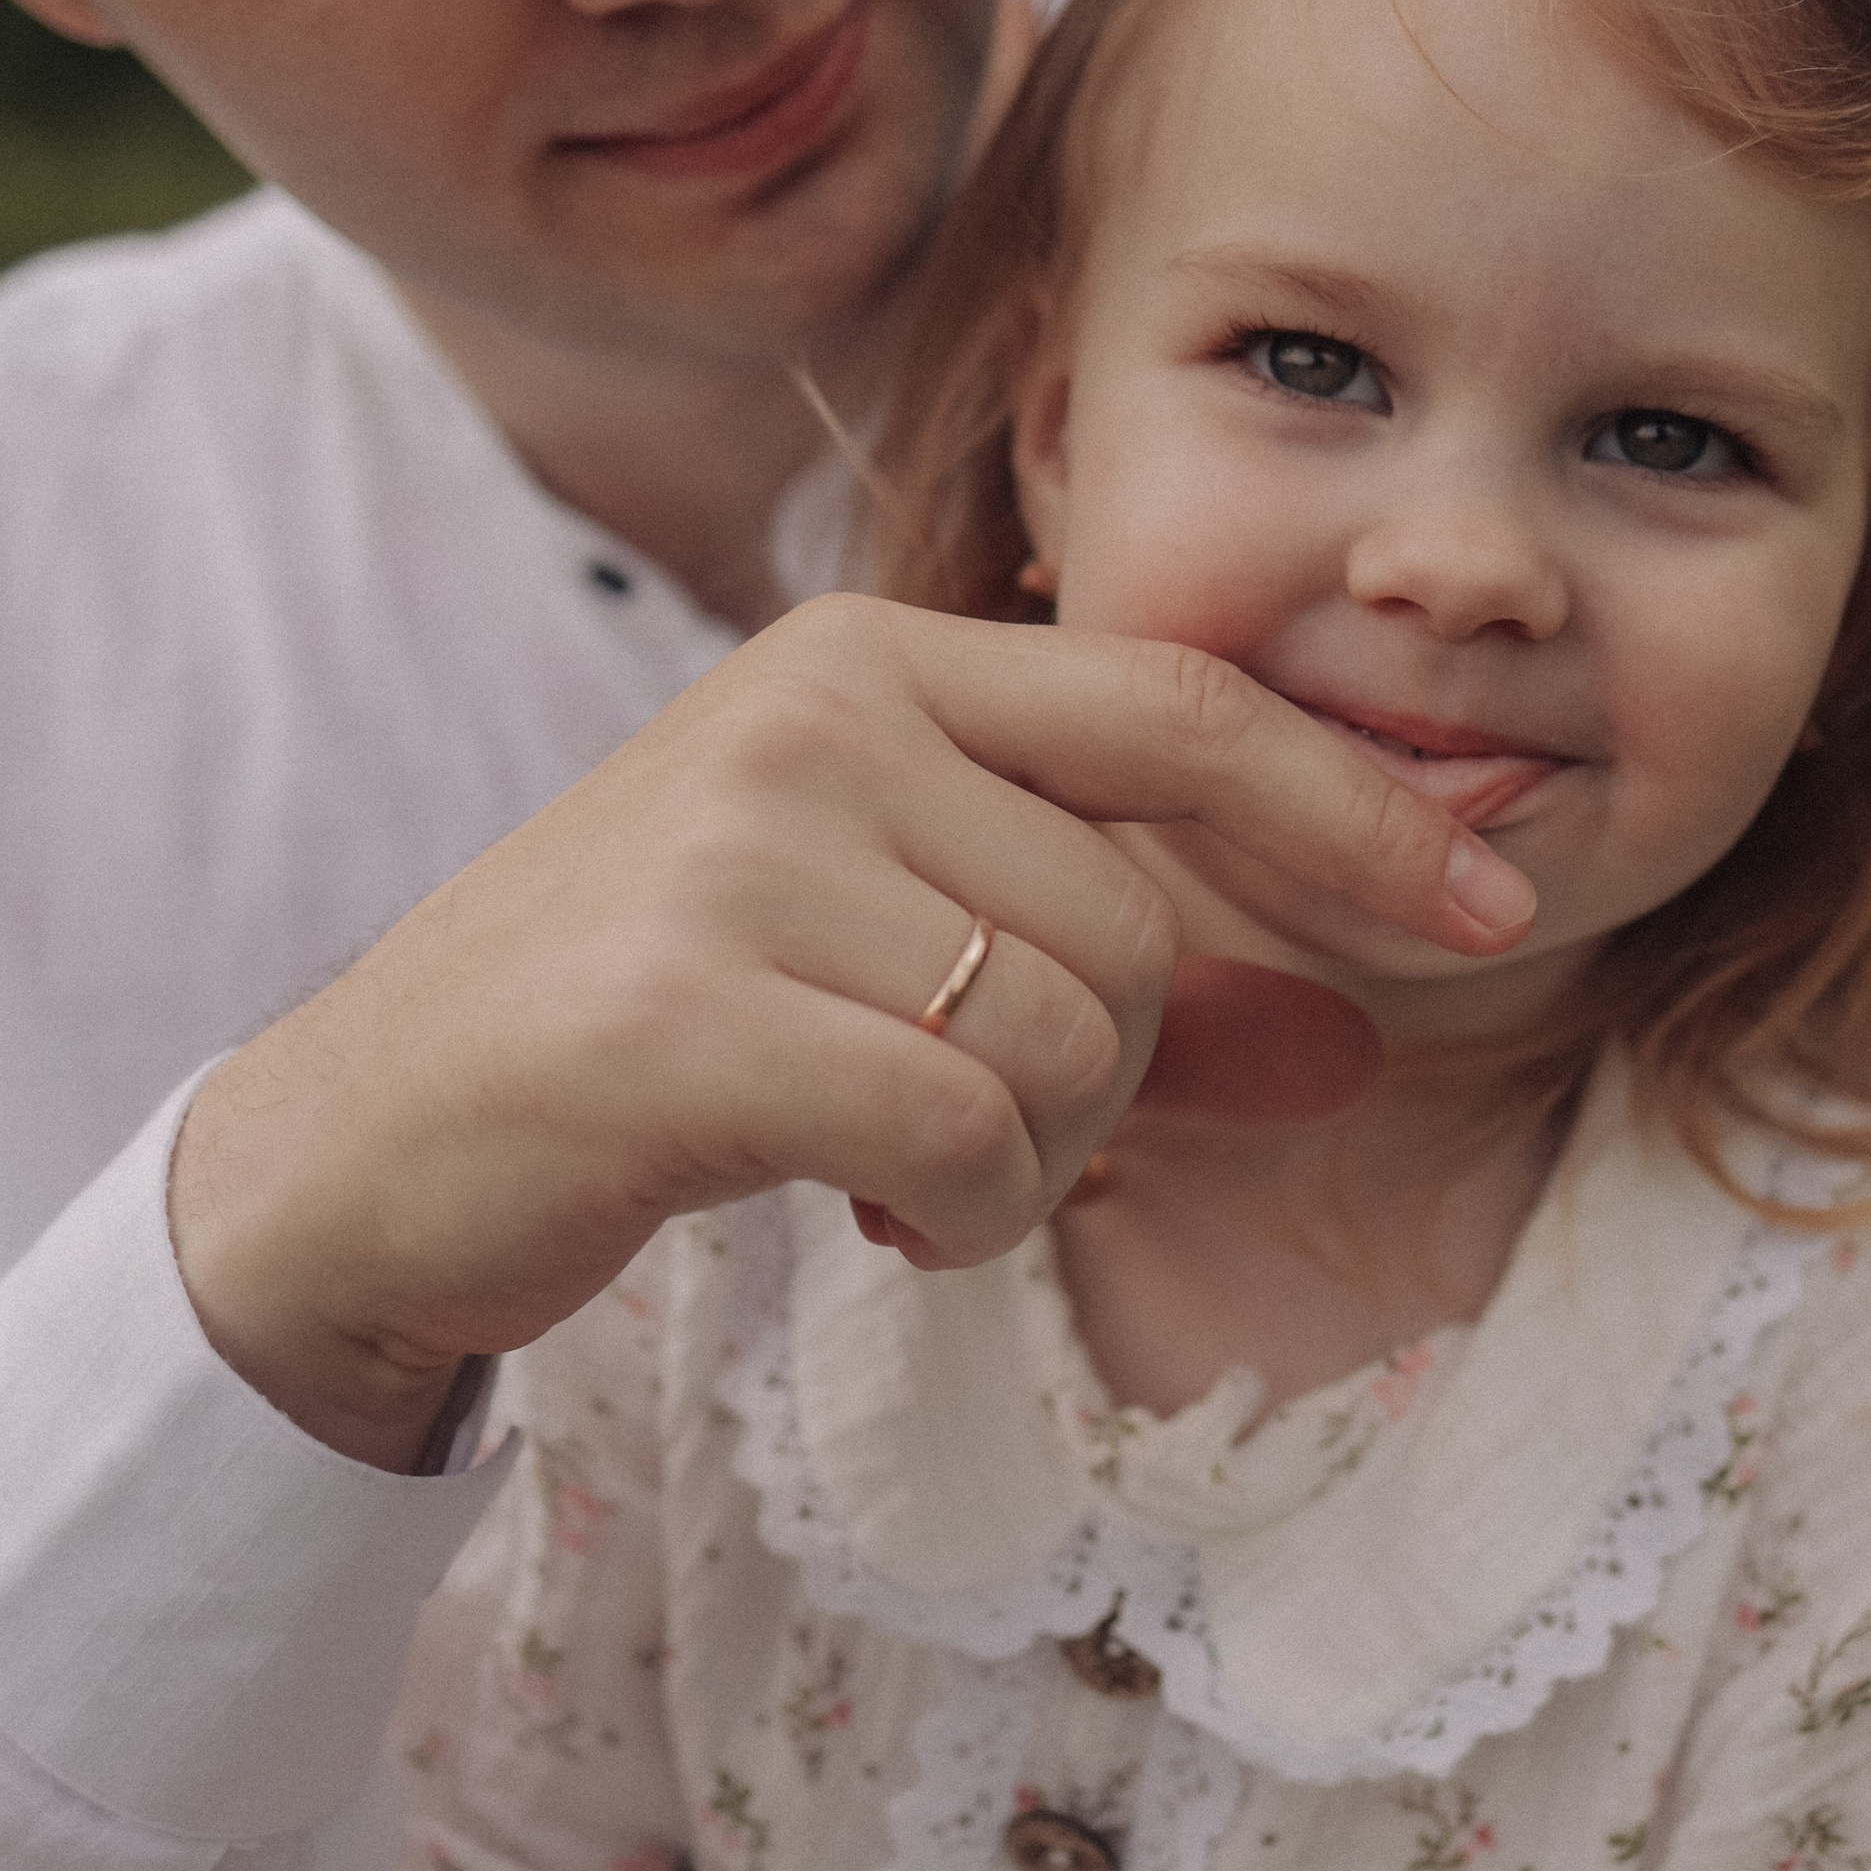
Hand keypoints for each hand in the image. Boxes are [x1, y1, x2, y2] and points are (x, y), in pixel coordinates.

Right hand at [169, 595, 1530, 1465]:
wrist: (373, 1145)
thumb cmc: (662, 1036)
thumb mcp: (904, 968)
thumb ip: (1137, 997)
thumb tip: (1360, 1041)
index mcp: (873, 659)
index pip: (1183, 710)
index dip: (1358, 810)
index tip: (1498, 906)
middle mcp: (815, 713)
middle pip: (1140, 923)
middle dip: (1107, 1076)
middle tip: (971, 1129)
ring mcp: (742, 845)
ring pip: (1071, 1034)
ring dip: (1028, 1158)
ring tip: (896, 1163)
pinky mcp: (690, 1005)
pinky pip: (971, 1130)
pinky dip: (966, 1211)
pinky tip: (866, 1209)